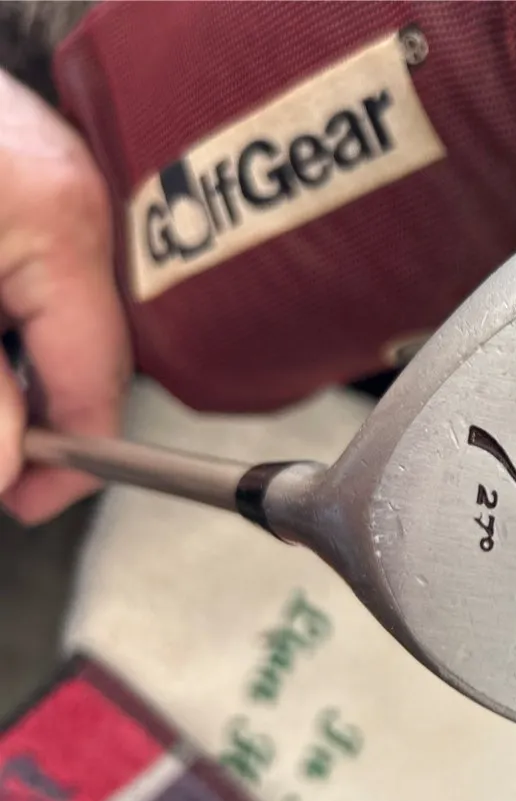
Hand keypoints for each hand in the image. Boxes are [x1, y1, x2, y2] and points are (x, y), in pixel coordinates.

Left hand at [0, 69, 130, 523]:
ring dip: (11, 356)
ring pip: (55, 317)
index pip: (99, 379)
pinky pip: (41, 274)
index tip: (24, 501)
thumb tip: (6, 464)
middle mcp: (83, 204)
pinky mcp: (38, 175)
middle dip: (28, 402)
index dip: (68, 458)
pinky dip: (8, 312)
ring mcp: (65, 184)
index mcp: (63, 227)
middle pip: (81, 352)